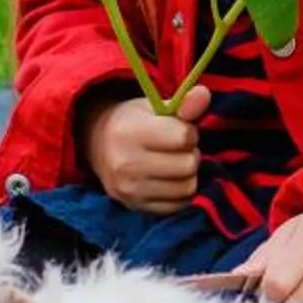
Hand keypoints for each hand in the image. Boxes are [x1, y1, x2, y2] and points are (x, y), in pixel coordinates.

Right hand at [83, 86, 212, 211]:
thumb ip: (184, 103)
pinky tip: (168, 179)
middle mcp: (127, 164)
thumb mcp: (155, 106)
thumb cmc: (134, 122)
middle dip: (190, 154)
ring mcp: (130, 190)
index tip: (179, 129)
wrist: (98, 146)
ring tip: (172, 163)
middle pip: (188, 165)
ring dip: (187, 175)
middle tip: (177, 149)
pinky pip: (178, 205)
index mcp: (131, 132)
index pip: (184, 138)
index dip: (189, 132)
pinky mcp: (136, 207)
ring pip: (187, 188)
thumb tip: (204, 95)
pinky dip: (180, 193)